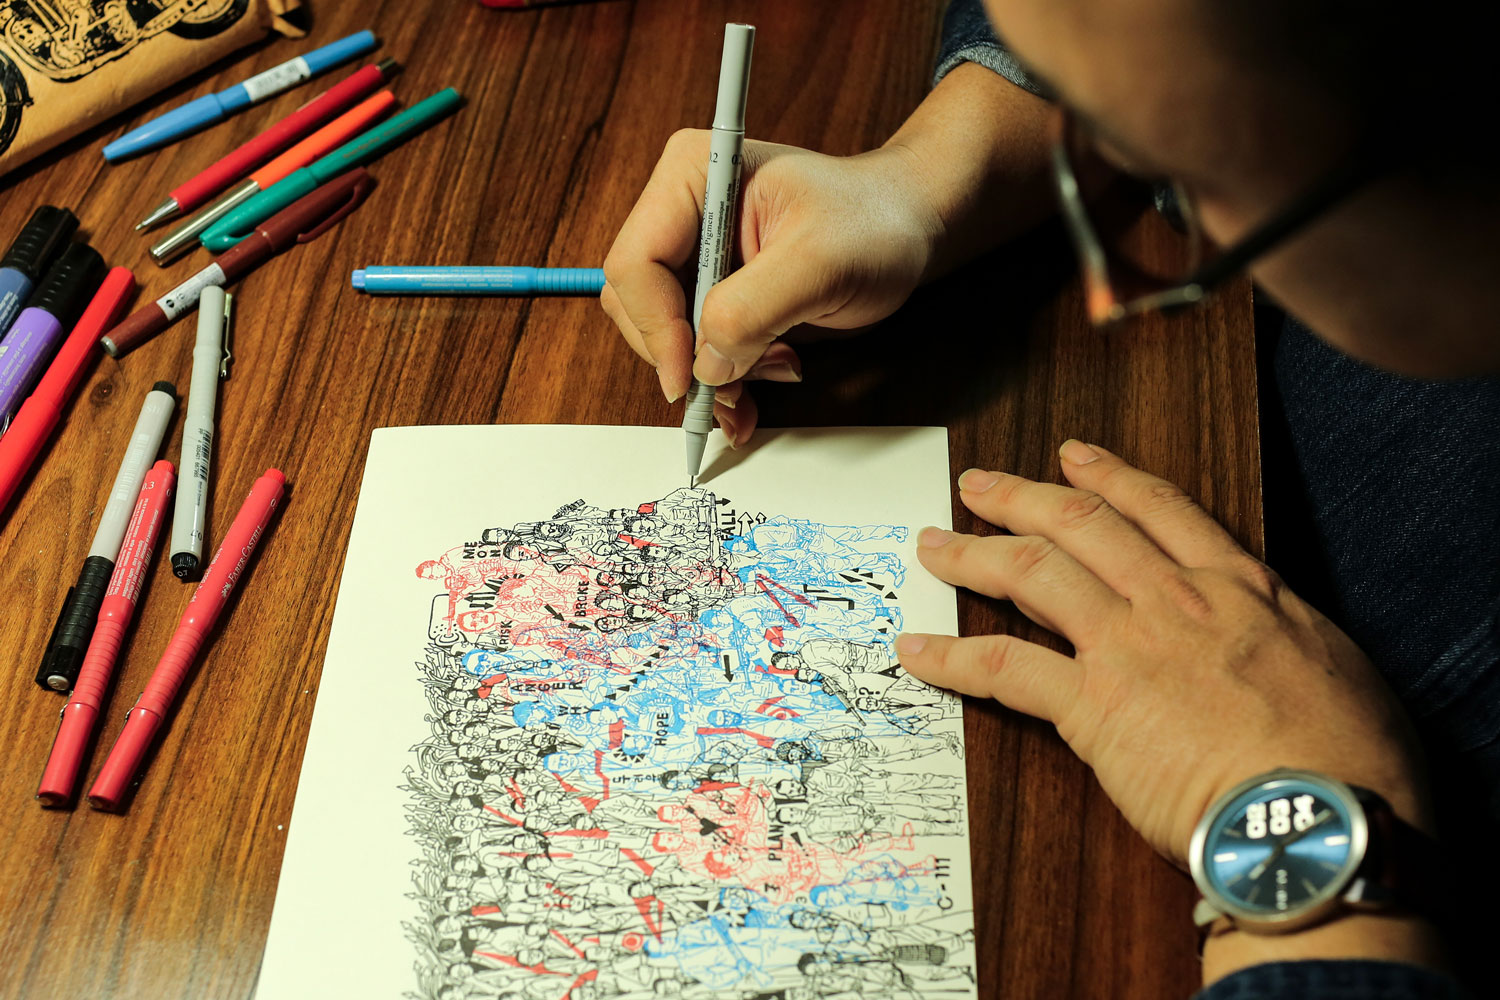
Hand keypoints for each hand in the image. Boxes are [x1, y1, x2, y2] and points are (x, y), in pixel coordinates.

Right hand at [601, 63, 1055, 443]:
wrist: (907, 227)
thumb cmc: (874, 221)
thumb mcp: (820, 262)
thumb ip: (754, 308)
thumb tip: (707, 362)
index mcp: (691, 175)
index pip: (636, 264)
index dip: (656, 328)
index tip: (689, 378)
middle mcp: (681, 210)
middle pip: (638, 305)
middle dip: (684, 356)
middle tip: (733, 387)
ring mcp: (695, 253)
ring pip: (664, 335)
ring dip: (708, 373)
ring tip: (770, 372)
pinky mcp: (713, 290)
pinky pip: (692, 348)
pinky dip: (719, 381)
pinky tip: (754, 390)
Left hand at [895, 439, 1429, 867]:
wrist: (1320, 817)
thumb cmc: (1349, 758)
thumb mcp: (1336, 668)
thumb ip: (1284, 637)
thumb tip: (1269, 638)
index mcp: (1239, 586)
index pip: (1159, 508)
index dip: (1108, 476)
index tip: (1073, 456)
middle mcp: (1174, 599)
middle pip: (1079, 524)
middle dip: (1020, 497)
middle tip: (977, 484)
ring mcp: (1127, 645)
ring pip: (1032, 572)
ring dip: (972, 553)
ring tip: (934, 544)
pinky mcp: (1091, 705)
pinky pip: (1001, 666)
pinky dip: (950, 656)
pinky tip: (916, 649)